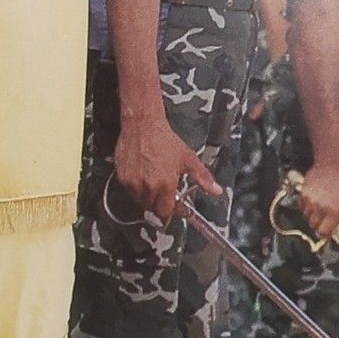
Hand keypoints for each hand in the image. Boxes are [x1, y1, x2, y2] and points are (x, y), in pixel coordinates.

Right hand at [111, 104, 218, 222]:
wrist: (142, 125)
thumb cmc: (165, 140)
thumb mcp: (188, 158)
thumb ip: (203, 178)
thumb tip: (217, 191)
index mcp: (165, 185)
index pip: (165, 212)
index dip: (169, 211)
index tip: (171, 206)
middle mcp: (148, 187)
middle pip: (152, 208)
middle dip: (158, 203)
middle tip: (162, 190)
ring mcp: (132, 183)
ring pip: (139, 200)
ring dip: (146, 196)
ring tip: (152, 180)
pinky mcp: (121, 177)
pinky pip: (129, 190)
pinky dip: (135, 187)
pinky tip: (141, 174)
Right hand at [295, 158, 338, 244]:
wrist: (330, 167)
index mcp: (333, 211)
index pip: (324, 231)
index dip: (327, 234)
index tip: (330, 231)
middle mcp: (320, 207)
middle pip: (314, 226)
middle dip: (320, 226)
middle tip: (326, 220)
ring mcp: (309, 200)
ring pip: (307, 217)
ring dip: (313, 217)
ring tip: (320, 209)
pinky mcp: (302, 194)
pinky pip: (301, 208)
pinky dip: (306, 208)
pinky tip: (314, 202)